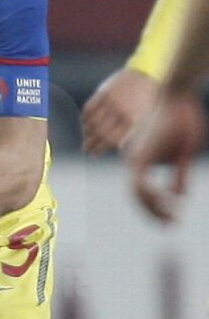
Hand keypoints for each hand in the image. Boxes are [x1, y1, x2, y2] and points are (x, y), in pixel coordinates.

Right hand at [81, 67, 157, 153]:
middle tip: (86, 149)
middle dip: (91, 143)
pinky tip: (85, 123)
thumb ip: (131, 131)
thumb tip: (117, 148)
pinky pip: (88, 109)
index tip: (93, 154)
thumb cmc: (148, 99)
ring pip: (92, 122)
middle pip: (100, 133)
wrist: (148, 73)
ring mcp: (112, 101)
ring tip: (86, 137)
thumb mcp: (145, 117)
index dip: (100, 149)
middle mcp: (122, 111)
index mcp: (135, 120)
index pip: (112, 140)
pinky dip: (84, 118)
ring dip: (86, 132)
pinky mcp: (104, 92)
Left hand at [125, 90, 207, 220]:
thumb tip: (179, 195)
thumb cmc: (182, 117)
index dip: (154, 206)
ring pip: (137, 193)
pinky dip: (152, 197)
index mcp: (142, 158)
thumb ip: (178, 174)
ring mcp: (136, 157)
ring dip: (154, 209)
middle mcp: (134, 158)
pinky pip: (141, 184)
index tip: (171, 216)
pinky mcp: (142, 154)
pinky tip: (170, 204)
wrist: (177, 92)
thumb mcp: (183, 151)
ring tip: (172, 219)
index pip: (140, 190)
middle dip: (152, 213)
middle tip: (170, 226)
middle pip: (136, 195)